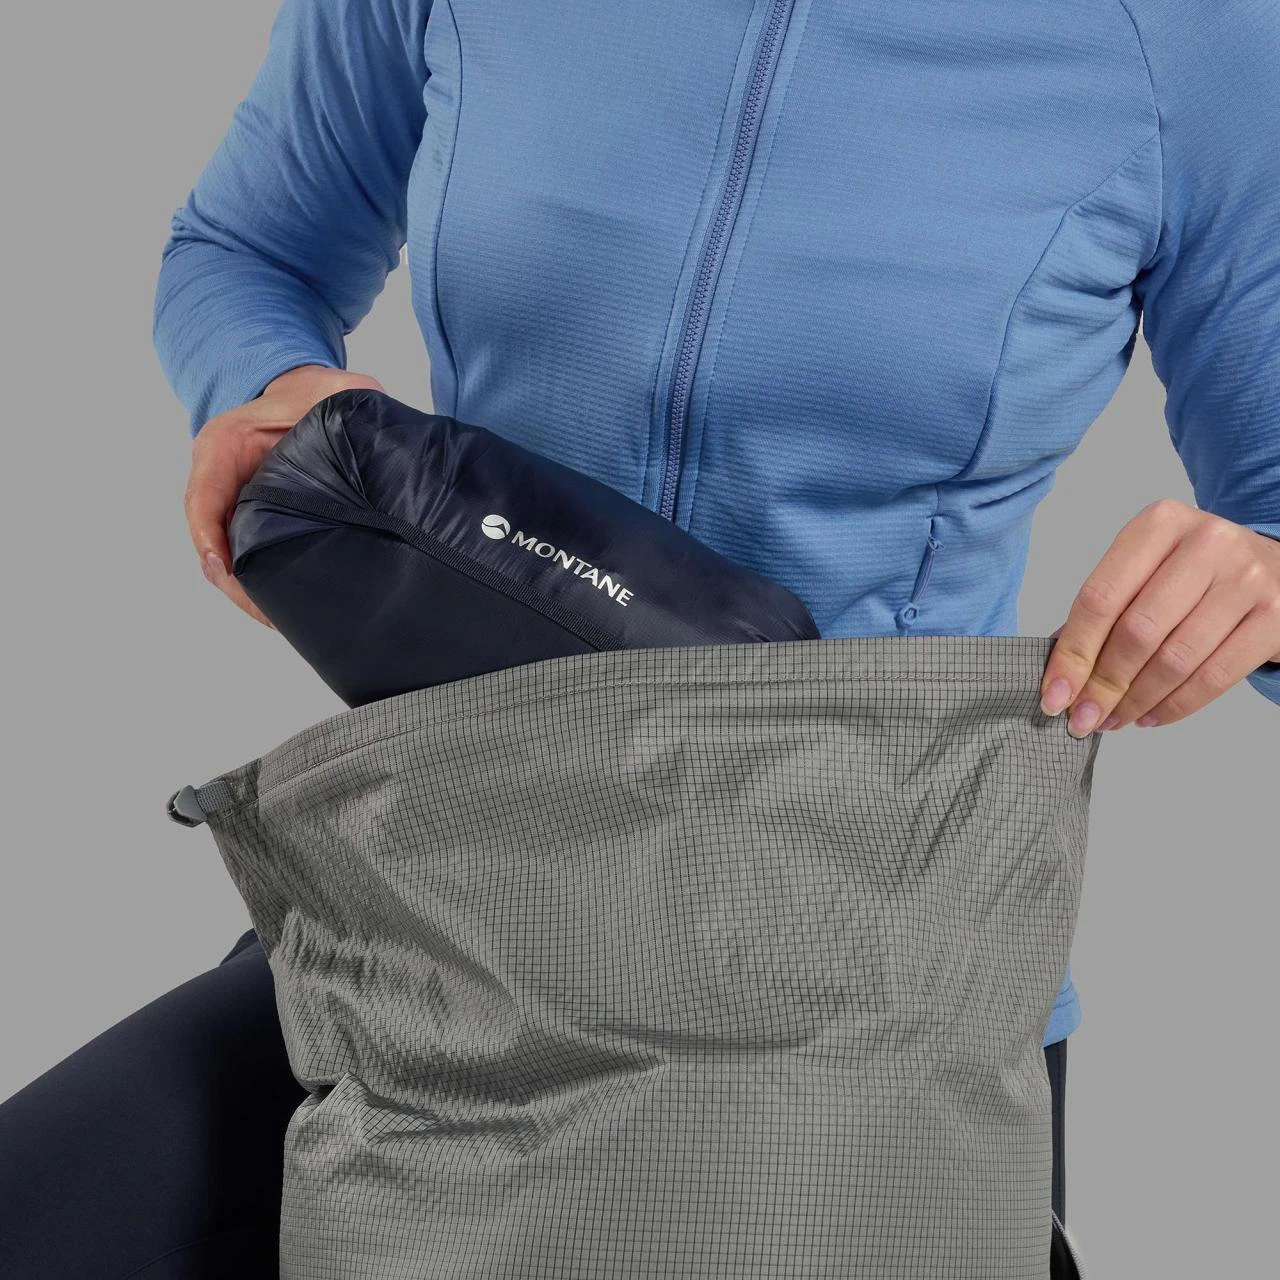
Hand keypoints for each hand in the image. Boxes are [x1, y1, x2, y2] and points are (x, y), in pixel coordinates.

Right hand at [184, 364, 384, 625]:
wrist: (311, 397)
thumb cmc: (319, 394)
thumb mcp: (338, 391)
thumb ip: (351, 403)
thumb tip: (374, 428)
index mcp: (226, 444)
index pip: (204, 496)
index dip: (210, 536)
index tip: (226, 569)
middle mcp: (219, 476)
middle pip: (211, 538)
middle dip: (234, 580)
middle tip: (267, 613)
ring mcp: (231, 501)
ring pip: (225, 555)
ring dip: (246, 590)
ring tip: (277, 620)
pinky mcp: (251, 519)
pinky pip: (245, 555)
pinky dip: (258, 583)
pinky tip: (285, 608)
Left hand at [1039, 498, 1279, 734]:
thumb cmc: (1199, 573)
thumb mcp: (1150, 569)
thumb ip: (1108, 609)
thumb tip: (1061, 672)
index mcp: (1159, 524)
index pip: (1100, 598)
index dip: (1073, 654)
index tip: (1053, 695)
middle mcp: (1206, 543)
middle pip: (1136, 631)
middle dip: (1103, 685)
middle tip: (1083, 718)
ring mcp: (1246, 578)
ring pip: (1174, 659)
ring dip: (1135, 701)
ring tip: (1113, 720)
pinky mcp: (1275, 617)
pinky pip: (1214, 676)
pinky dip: (1175, 706)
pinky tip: (1150, 716)